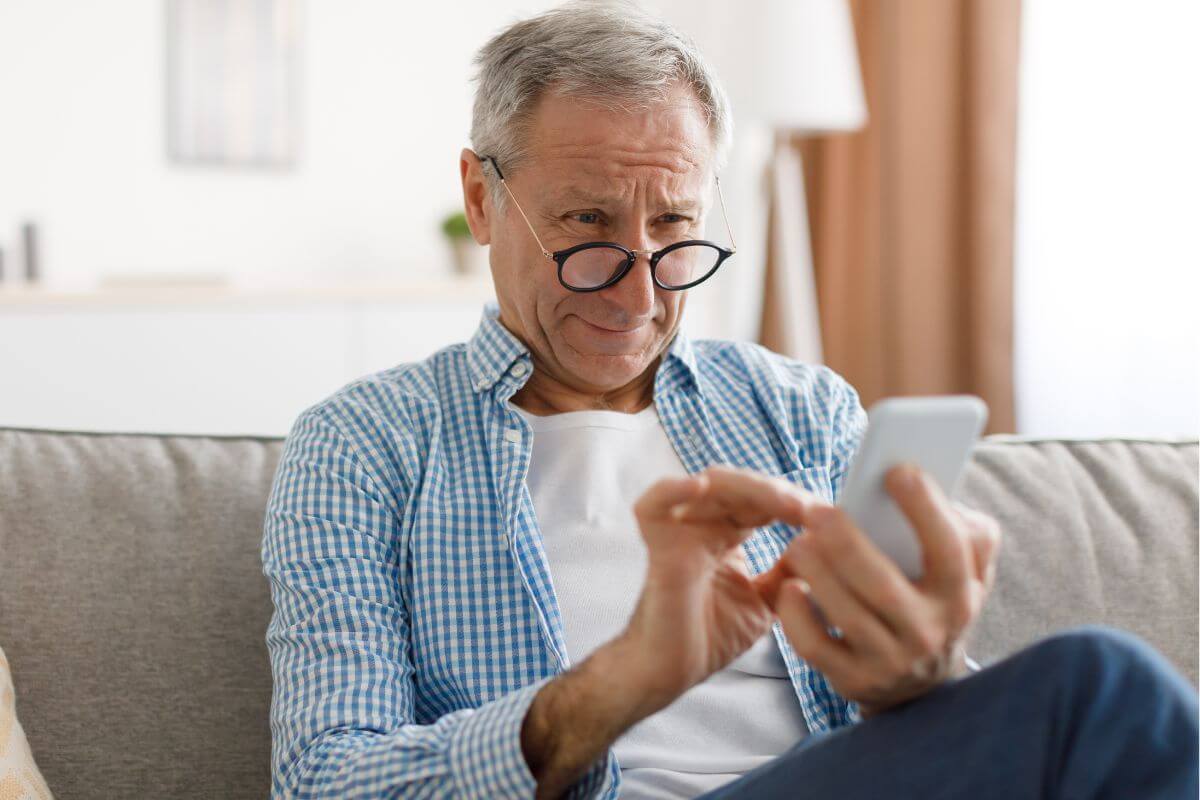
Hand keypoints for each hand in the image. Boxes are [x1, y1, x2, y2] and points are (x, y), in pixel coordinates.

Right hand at [616, 465, 809, 713]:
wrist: (673, 672)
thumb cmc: (710, 637)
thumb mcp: (766, 602)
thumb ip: (789, 574)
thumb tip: (825, 550)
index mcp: (727, 533)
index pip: (762, 501)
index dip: (794, 502)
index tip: (830, 516)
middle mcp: (703, 526)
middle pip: (740, 485)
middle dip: (779, 492)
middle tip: (811, 509)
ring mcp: (680, 532)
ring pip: (710, 485)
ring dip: (750, 487)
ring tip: (784, 502)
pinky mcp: (660, 547)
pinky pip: (653, 506)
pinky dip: (672, 489)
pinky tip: (699, 486)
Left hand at [757, 464, 1000, 716]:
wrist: (922, 685)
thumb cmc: (935, 602)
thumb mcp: (967, 573)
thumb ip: (968, 532)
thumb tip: (939, 492)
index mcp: (959, 593)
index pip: (950, 547)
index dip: (925, 507)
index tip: (895, 470)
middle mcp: (928, 631)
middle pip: (883, 586)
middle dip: (846, 544)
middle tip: (817, 510)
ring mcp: (890, 661)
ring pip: (847, 615)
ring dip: (816, 572)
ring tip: (798, 543)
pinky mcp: (853, 680)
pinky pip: (815, 647)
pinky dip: (796, 617)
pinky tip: (788, 587)